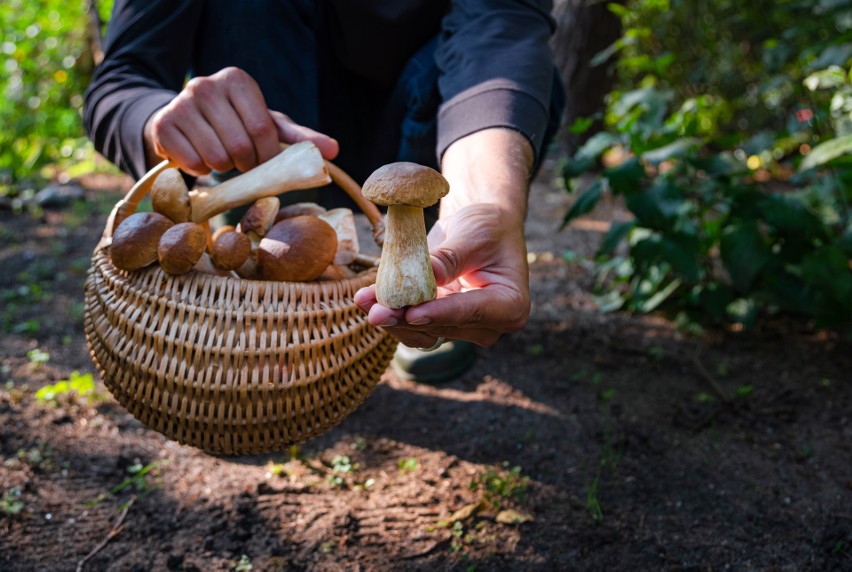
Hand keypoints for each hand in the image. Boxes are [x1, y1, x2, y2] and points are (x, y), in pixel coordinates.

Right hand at [144, 67, 337, 174]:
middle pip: (240, 146)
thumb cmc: (235, 123)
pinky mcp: (163, 125)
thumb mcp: (268, 125)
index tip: (265, 161)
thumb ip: (300, 138)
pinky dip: (200, 170)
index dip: (267, 156)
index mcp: (238, 80)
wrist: (183, 120)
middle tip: (242, 161)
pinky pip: (192, 163)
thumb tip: (335, 150)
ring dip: (223, 168)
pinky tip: (199, 157)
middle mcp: (206, 85)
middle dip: (246, 164)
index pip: (263, 129)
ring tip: (221, 156)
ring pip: (216, 157)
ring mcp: (181, 103)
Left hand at [354, 203, 529, 347]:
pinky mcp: (440, 323)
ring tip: (364, 300)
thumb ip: (448, 260)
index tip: (411, 313)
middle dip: (405, 317)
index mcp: (510, 305)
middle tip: (375, 309)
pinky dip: (391, 313)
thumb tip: (421, 279)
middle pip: (442, 327)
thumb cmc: (488, 226)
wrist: (482, 227)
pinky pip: (412, 325)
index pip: (470, 312)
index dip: (438, 314)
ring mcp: (463, 327)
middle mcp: (489, 325)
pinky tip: (367, 298)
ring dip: (392, 319)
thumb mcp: (473, 236)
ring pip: (422, 333)